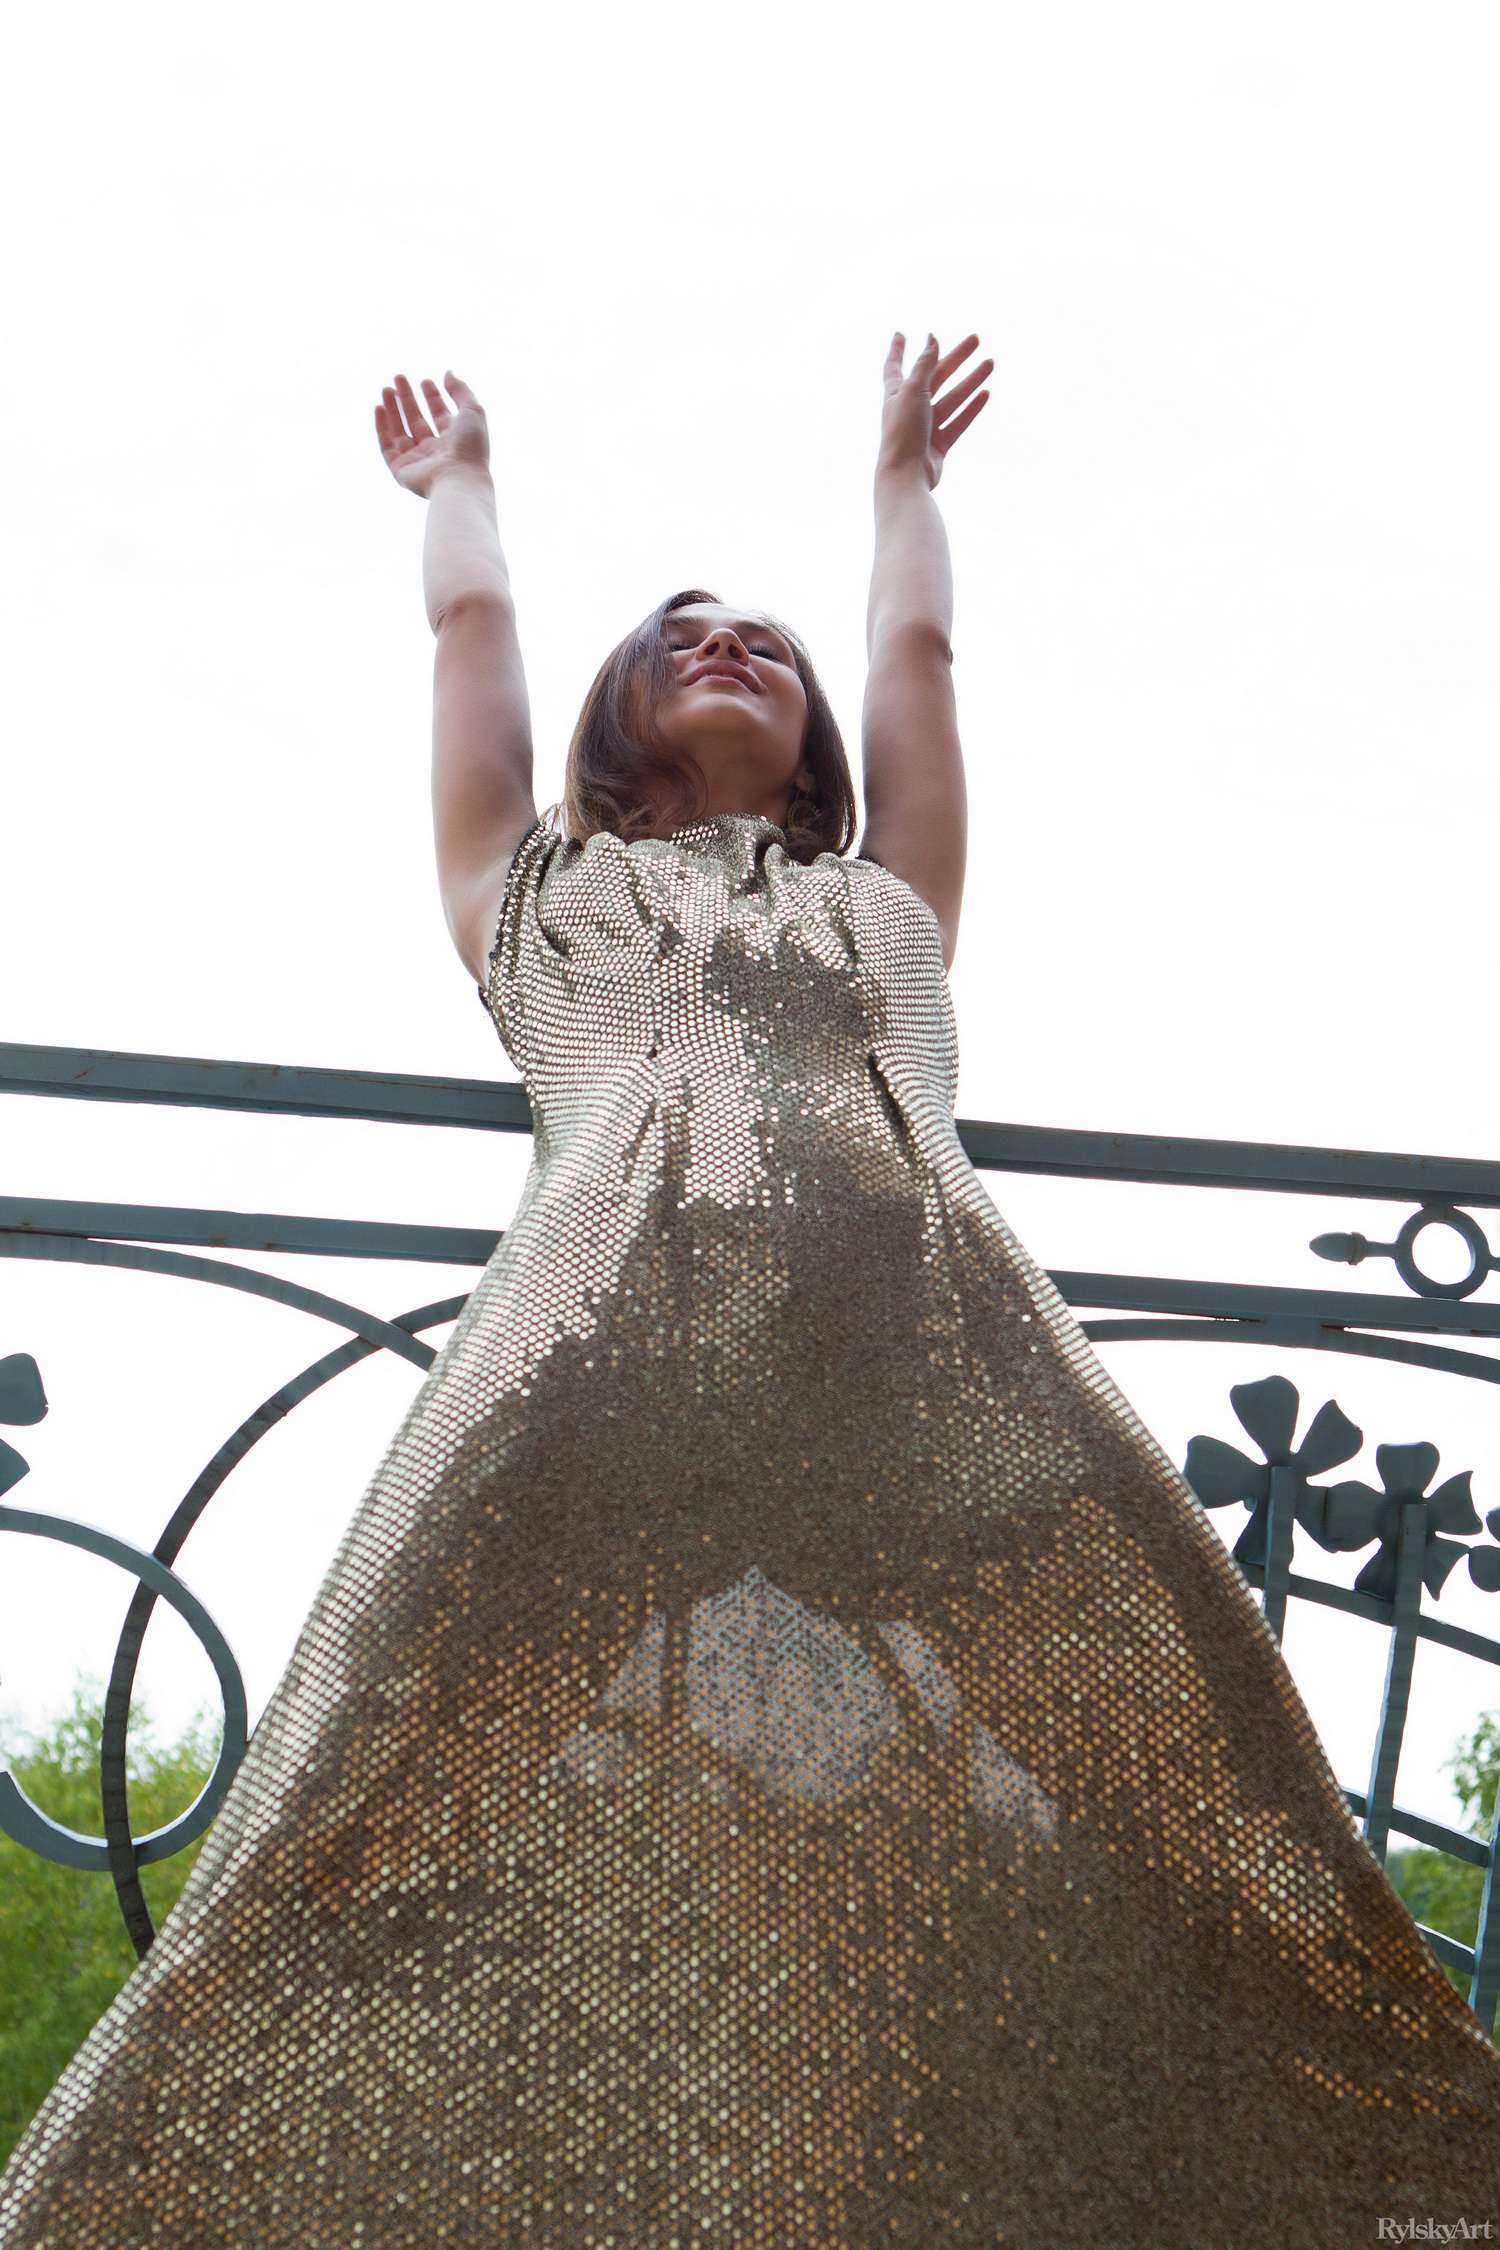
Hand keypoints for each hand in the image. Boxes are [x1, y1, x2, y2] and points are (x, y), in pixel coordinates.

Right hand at [374, 370, 490, 498]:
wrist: (459, 479)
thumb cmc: (470, 447)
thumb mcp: (472, 411)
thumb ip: (461, 390)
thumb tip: (448, 373)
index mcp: (454, 440)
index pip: (440, 415)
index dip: (433, 397)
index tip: (425, 381)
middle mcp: (435, 451)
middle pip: (418, 421)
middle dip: (408, 399)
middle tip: (399, 378)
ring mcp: (417, 461)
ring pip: (400, 431)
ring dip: (393, 409)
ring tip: (386, 389)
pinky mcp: (401, 470)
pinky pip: (387, 446)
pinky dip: (382, 427)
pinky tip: (379, 407)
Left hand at [877, 331, 992, 490]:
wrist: (906, 475)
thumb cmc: (903, 431)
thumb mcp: (913, 390)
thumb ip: (925, 364)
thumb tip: (932, 338)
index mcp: (896, 394)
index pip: (895, 366)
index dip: (897, 350)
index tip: (899, 335)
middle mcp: (909, 409)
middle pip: (935, 377)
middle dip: (956, 358)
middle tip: (976, 339)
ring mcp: (925, 428)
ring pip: (951, 398)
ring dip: (971, 381)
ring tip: (990, 363)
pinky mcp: (939, 445)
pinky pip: (958, 422)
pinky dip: (971, 408)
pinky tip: (985, 393)